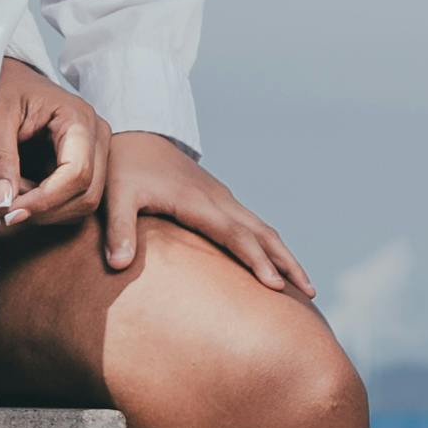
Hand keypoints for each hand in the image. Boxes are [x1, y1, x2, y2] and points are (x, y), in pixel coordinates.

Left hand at [0, 55, 104, 235]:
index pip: (77, 173)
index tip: (11, 212)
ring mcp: (96, 152)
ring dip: (46, 210)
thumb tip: (3, 202)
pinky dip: (48, 206)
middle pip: (87, 194)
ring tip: (13, 192)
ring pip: (84, 203)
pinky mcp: (86, 165)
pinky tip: (23, 191)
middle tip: (6, 205)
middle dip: (45, 210)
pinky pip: (75, 199)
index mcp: (79, 118)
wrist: (11, 78)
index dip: (45, 201)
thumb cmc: (5, 88)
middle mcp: (96, 136)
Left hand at [99, 129, 310, 299]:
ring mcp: (223, 199)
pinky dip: (270, 245)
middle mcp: (219, 200)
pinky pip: (253, 225)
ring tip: (304, 287)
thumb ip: (119, 230)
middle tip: (310, 294)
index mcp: (199, 202)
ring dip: (285, 255)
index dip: (257, 261)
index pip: (236, 235)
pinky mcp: (220, 200)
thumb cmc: (126, 166)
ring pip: (263, 229)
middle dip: (287, 263)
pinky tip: (274, 262)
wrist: (138, 132)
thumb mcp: (117, 196)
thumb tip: (118, 266)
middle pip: (263, 234)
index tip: (276, 286)